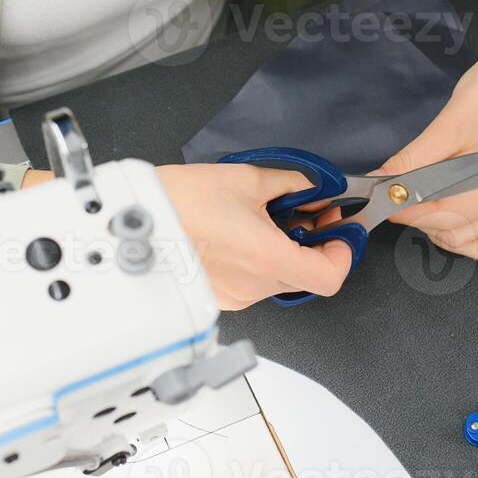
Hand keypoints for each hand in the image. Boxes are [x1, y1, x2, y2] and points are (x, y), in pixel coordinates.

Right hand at [158, 163, 352, 309]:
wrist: (135, 219)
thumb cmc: (180, 201)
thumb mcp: (246, 179)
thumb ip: (290, 185)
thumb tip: (309, 188)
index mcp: (268, 259)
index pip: (329, 278)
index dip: (342, 255)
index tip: (339, 234)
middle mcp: (254, 286)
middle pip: (305, 276)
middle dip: (314, 244)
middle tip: (310, 213)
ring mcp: (236, 296)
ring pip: (278, 279)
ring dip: (285, 251)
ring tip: (268, 218)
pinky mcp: (219, 297)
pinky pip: (252, 282)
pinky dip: (259, 261)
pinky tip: (244, 234)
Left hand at [375, 0, 477, 263]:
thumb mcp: (446, 126)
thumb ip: (412, 161)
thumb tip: (380, 182)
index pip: (441, 214)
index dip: (405, 211)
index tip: (380, 201)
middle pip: (457, 234)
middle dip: (421, 221)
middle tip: (398, 197)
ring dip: (447, 235)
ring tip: (425, 207)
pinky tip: (469, 225)